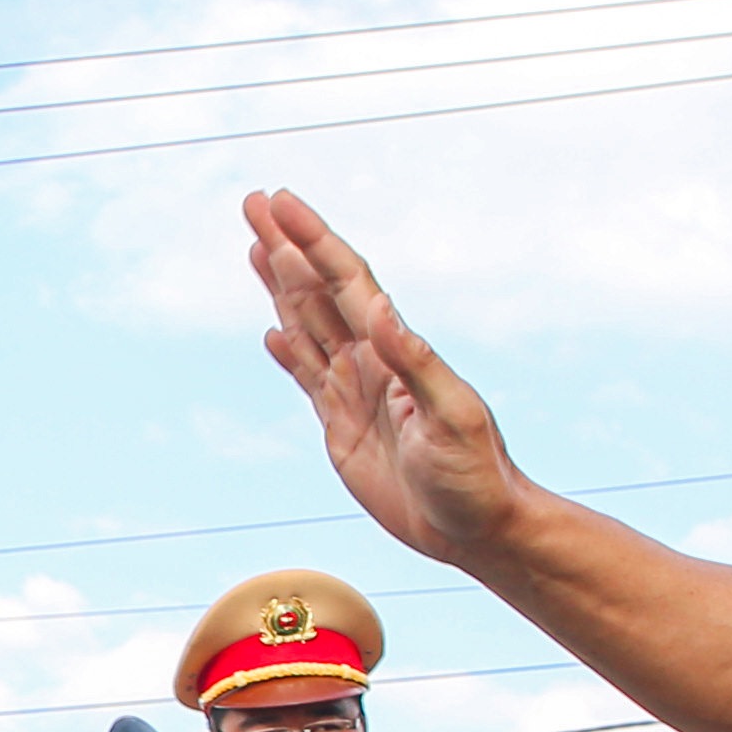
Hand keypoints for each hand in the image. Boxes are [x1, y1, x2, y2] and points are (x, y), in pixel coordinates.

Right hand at [245, 191, 545, 567]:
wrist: (478, 528)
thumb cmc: (477, 474)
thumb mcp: (452, 416)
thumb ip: (415, 362)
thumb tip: (380, 311)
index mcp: (394, 352)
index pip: (344, 281)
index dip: (312, 239)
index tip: (279, 203)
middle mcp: (371, 362)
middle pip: (317, 291)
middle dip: (285, 246)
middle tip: (253, 203)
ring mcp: (354, 393)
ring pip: (307, 326)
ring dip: (280, 286)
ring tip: (255, 248)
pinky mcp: (343, 428)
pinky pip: (308, 379)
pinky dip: (288, 352)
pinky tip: (272, 333)